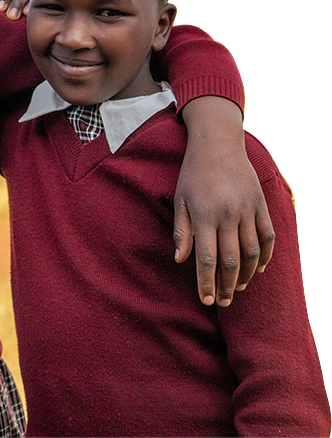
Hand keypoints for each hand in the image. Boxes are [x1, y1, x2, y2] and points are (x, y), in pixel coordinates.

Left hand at [174, 96, 274, 305]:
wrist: (218, 145)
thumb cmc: (193, 174)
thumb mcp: (180, 199)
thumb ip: (182, 230)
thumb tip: (180, 260)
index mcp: (205, 215)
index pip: (206, 258)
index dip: (207, 282)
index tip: (207, 300)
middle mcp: (228, 215)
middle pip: (231, 261)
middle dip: (227, 285)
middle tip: (223, 302)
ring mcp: (248, 210)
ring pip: (252, 252)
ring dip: (247, 274)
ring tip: (238, 288)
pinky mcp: (261, 205)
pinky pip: (267, 236)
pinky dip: (265, 255)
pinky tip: (258, 269)